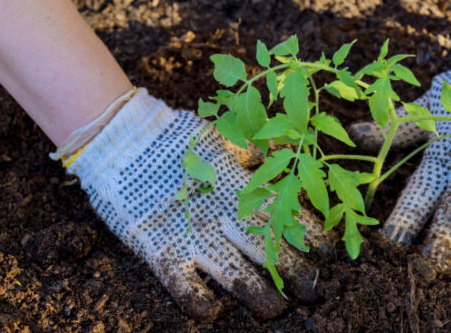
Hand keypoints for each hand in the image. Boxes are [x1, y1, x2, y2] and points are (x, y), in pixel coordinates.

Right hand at [66, 89, 330, 320]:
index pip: (286, 214)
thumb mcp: (222, 138)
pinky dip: (198, 301)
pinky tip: (212, 313)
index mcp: (240, 185)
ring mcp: (192, 233)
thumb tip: (286, 148)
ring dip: (257, 294)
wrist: (120, 136)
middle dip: (295, 271)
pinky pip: (182, 284)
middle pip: (268, 248)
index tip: (330, 251)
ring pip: (234, 273)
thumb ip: (252, 150)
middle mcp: (222, 213)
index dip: (311, 234)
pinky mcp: (160, 248)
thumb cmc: (174, 137)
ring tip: (275, 309)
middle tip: (314, 290)